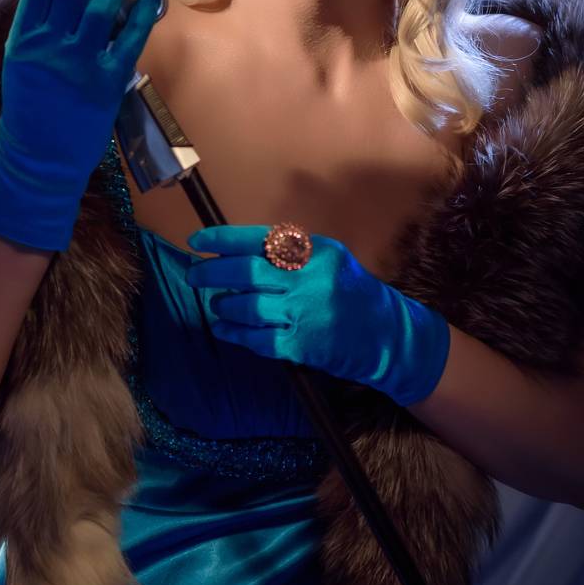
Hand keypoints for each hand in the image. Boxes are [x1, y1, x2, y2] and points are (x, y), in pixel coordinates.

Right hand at [0, 0, 167, 251]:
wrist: (39, 160)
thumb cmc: (31, 111)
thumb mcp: (21, 65)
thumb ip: (38, 30)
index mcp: (24, 41)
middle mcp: (50, 49)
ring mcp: (79, 66)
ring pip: (103, 6)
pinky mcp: (107, 83)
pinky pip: (130, 38)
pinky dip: (143, 9)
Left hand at [183, 225, 450, 406]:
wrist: (389, 337)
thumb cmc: (354, 295)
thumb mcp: (329, 261)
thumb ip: (290, 255)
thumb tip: (238, 252)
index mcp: (316, 252)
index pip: (260, 239)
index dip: (223, 240)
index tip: (197, 240)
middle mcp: (310, 279)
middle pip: (247, 271)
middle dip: (213, 272)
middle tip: (194, 275)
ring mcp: (306, 313)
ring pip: (248, 306)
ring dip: (225, 305)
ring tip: (218, 305)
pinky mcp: (303, 345)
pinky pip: (257, 338)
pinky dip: (236, 334)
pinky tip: (226, 329)